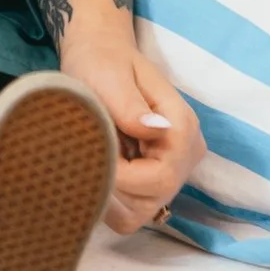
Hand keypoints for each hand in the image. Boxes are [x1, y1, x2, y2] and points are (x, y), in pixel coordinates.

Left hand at [56, 27, 203, 233]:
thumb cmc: (102, 62)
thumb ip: (129, 105)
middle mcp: (186, 155)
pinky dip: (109, 200)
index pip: (160, 178)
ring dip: (108, 194)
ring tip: (88, 157)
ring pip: (139, 213)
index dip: (121, 177)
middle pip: (150, 200)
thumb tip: (154, 130)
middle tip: (83, 155)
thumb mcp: (109, 75)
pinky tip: (93, 169)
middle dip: (112, 186)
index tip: (89, 154)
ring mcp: (172, 171)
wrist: (100, 57)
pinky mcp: (153, 181)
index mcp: (182, 128)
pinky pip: (132, 211)